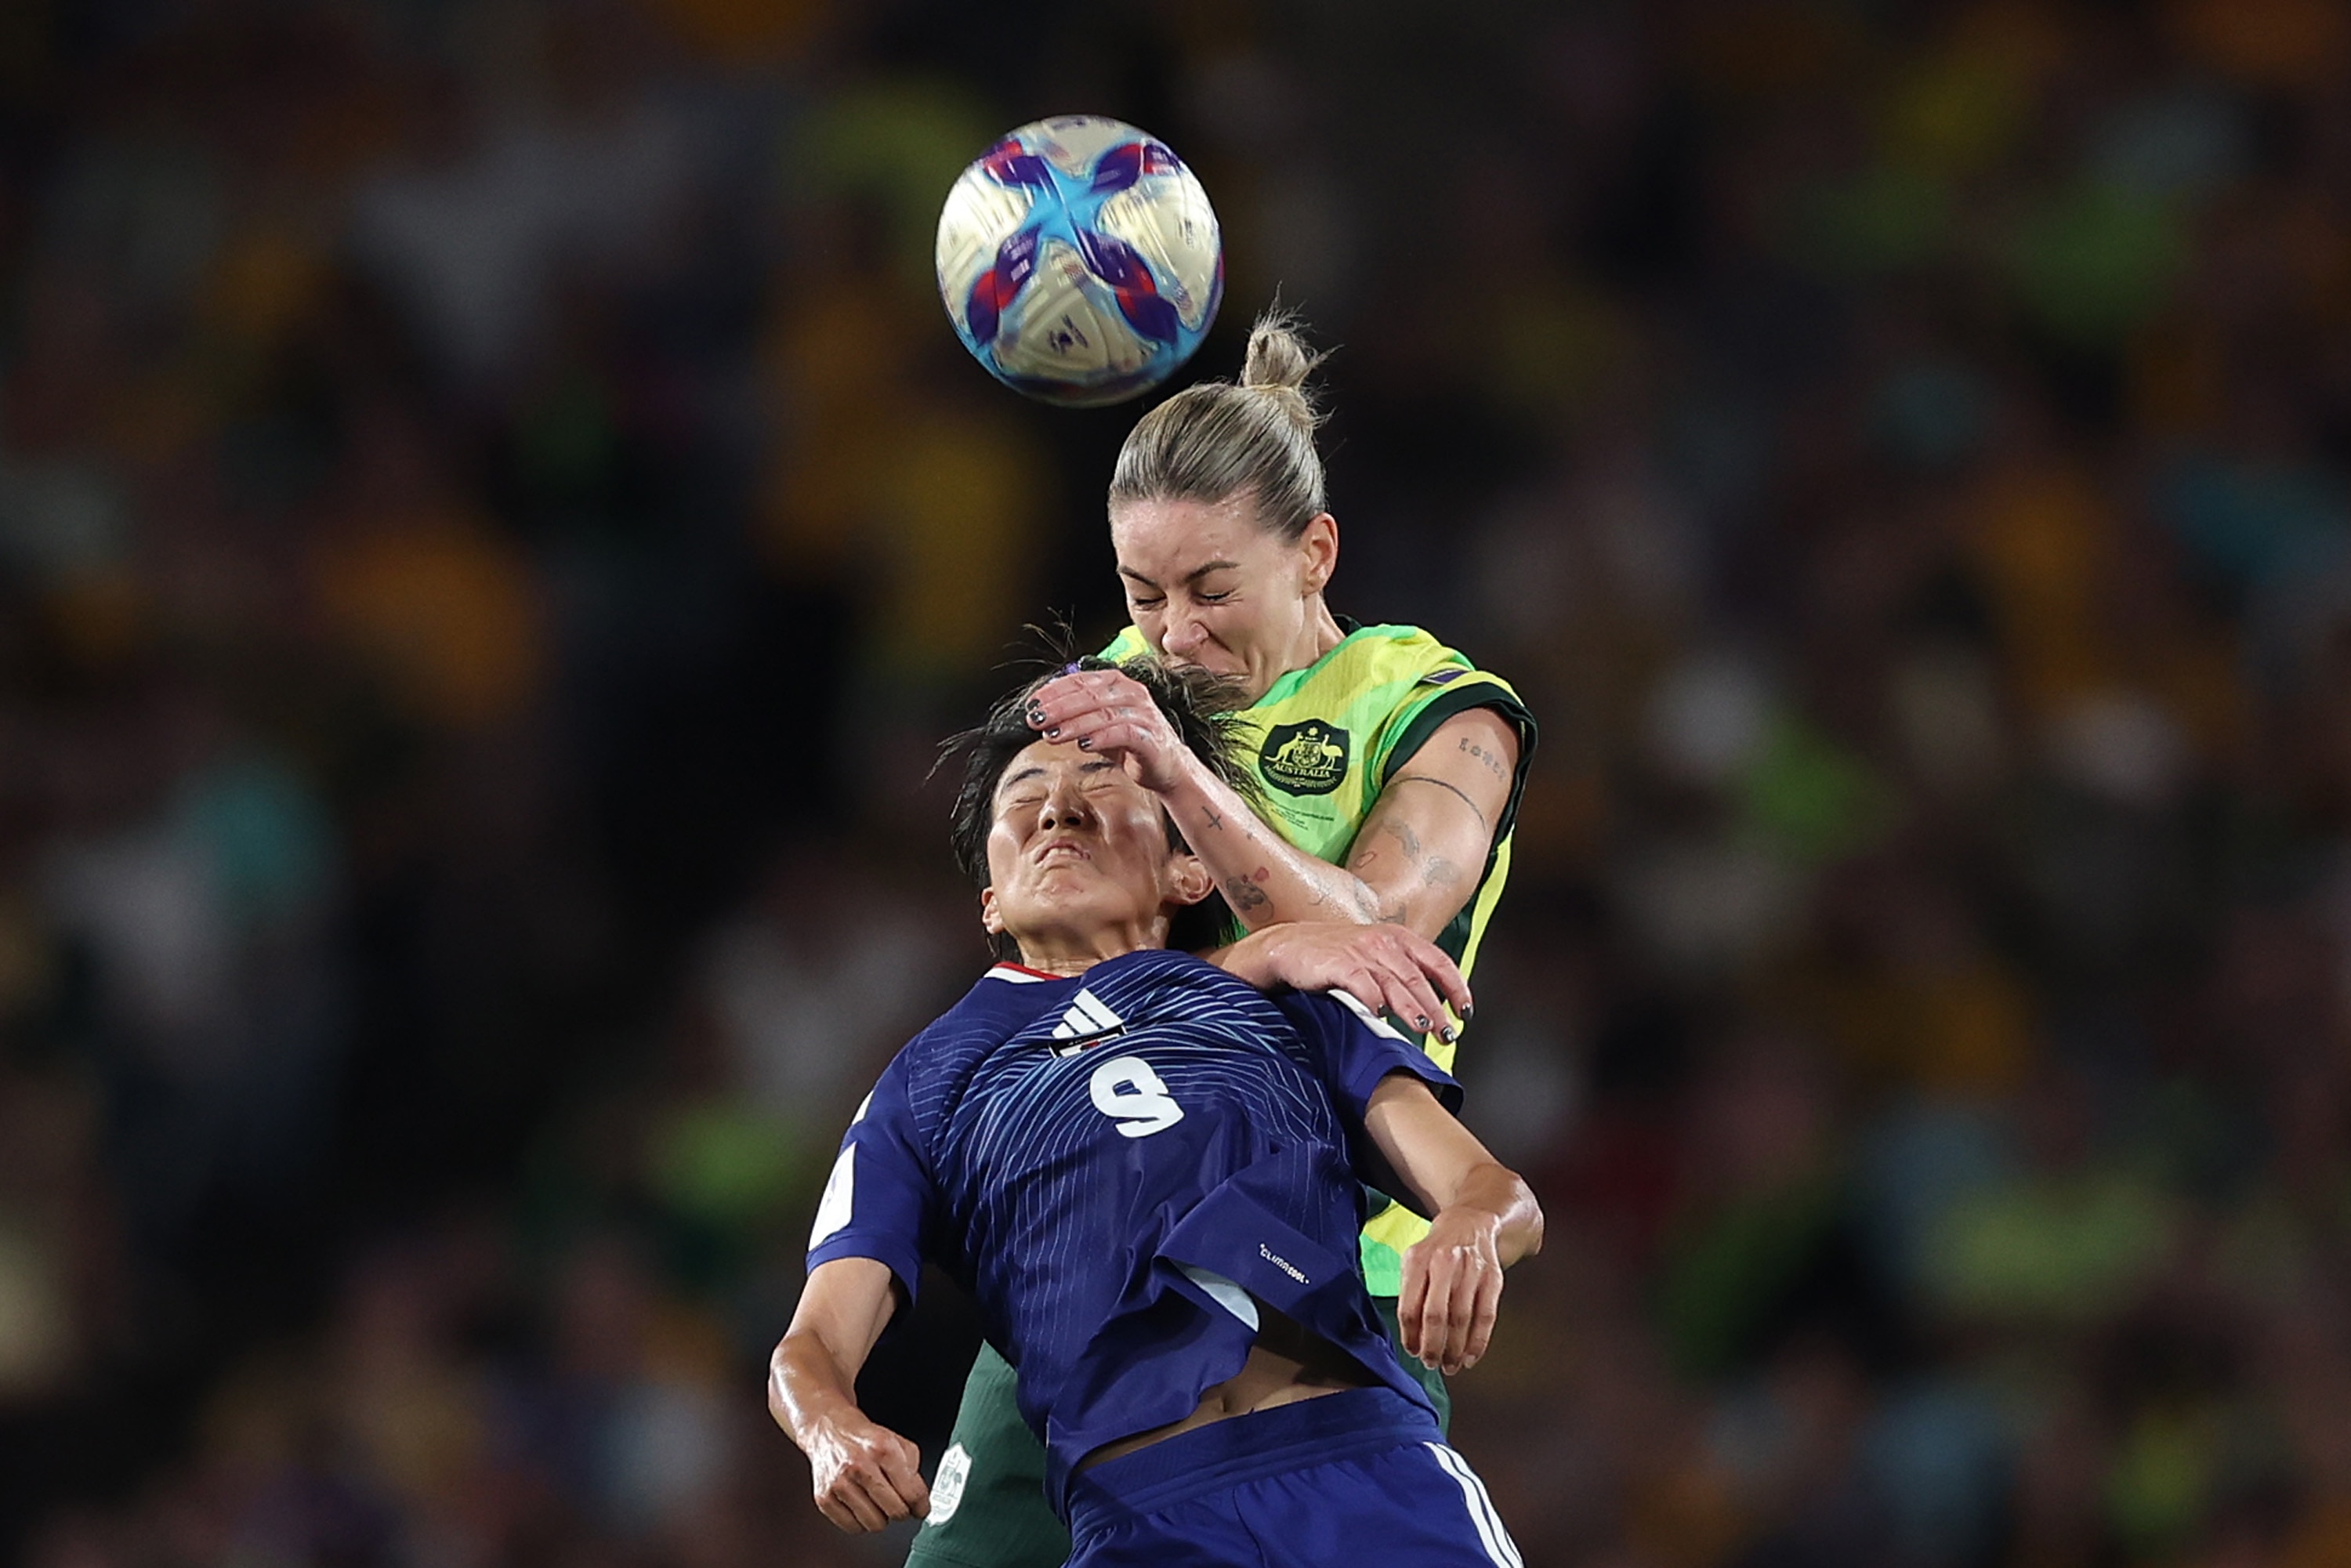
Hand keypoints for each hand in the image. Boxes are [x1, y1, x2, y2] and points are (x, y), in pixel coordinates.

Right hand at [803, 1410, 928, 1532]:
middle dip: (902, 1511)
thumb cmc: (862, 1437)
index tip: (921, 1509)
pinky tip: (861, 1506)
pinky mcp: (824, 1498)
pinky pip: (852, 1527)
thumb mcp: (896, 1440)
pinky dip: (860, 1522)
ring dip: (880, 1517)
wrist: (827, 1429)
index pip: (912, 1493)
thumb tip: (919, 1498)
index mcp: (883, 1449)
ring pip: (875, 1524)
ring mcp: (841, 1483)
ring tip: (877, 1503)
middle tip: (899, 1504)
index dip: (921, 1506)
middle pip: (895, 1511)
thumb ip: (912, 1467)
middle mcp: (860, 1466)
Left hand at [1024, 669, 1189, 791]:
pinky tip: (1082, 745)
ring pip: (1103, 713)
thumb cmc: (1131, 743)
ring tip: (1051, 734)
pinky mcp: (1150, 737)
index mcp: (1117, 683)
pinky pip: (1122, 733)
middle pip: (1089, 695)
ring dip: (1073, 724)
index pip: (1080, 681)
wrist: (1167, 767)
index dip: (1054, 691)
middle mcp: (1132, 693)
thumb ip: (1076, 716)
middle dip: (1058, 707)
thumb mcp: (1099, 724)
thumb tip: (1041, 714)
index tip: (1032, 703)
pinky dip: (1100, 738)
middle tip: (1036, 718)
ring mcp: (1143, 714)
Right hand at [1220, 924, 1472, 1040]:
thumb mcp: (1374, 953)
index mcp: (1397, 938)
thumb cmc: (1335, 955)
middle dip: (1437, 1009)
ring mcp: (1361, 952)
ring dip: (1413, 1009)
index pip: (1438, 962)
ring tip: (1424, 1029)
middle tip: (1448, 1034)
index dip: (1456, 987)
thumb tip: (1432, 1003)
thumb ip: (1402, 971)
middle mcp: (1383, 942)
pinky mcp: (1339, 964)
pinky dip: (1374, 1001)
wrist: (1289, 946)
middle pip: (1419, 979)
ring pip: (1395, 984)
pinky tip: (1380, 1015)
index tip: (1465, 1011)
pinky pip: (1362, 985)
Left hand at [1398, 1205, 1505, 1376]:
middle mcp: (1445, 1262)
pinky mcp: (1493, 1278)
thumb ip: (1410, 1294)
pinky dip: (1478, 1341)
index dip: (1410, 1335)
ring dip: (1455, 1349)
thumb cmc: (1437, 1248)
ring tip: (1450, 1365)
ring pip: (1462, 1319)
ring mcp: (1471, 1270)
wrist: (1471, 1222)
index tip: (1412, 1351)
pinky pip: (1486, 1316)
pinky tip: (1470, 1356)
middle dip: (1433, 1346)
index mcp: (1418, 1259)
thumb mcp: (1414, 1261)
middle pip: (1436, 1315)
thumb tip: (1411, 1338)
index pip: (1410, 1305)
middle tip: (1431, 1363)